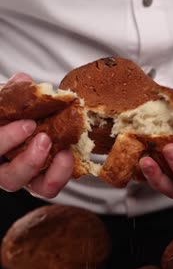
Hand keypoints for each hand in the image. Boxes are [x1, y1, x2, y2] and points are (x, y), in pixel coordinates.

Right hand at [0, 73, 73, 197]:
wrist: (22, 119)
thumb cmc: (8, 113)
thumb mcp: (6, 101)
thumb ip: (10, 93)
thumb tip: (23, 81)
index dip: (7, 140)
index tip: (27, 123)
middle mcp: (5, 169)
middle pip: (10, 179)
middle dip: (28, 161)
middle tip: (44, 138)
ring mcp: (27, 176)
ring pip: (36, 188)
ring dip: (53, 171)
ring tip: (64, 150)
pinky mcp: (46, 178)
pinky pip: (53, 184)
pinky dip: (64, 171)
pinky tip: (70, 152)